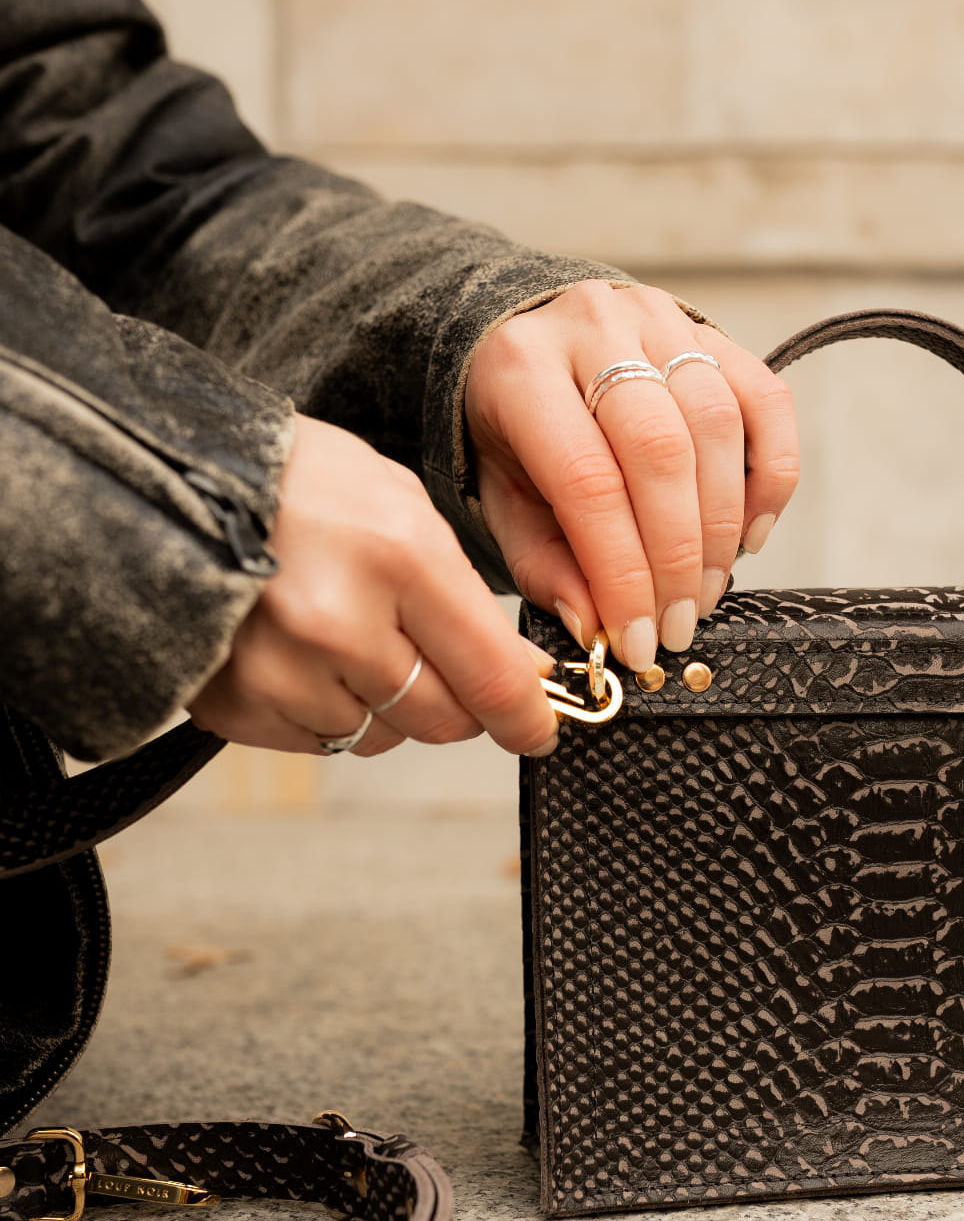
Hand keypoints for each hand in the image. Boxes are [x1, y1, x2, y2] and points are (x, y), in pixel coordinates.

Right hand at [189, 415, 559, 757]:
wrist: (168, 479)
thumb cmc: (297, 485)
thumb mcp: (399, 509)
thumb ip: (463, 599)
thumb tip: (520, 678)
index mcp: (397, 556)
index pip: (491, 676)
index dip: (526, 717)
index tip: (539, 731)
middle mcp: (340, 622)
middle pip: (441, 718)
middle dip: (457, 704)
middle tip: (438, 667)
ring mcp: (281, 670)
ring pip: (378, 736)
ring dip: (382, 704)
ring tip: (345, 636)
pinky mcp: (236, 705)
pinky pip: (317, 742)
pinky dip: (323, 710)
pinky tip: (300, 653)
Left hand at [464, 281, 799, 671]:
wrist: (531, 338)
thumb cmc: (516, 433)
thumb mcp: (504, 500)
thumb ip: (545, 564)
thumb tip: (597, 625)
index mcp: (523, 371)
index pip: (589, 481)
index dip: (623, 573)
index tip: (639, 640)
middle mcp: (592, 326)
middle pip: (661, 452)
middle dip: (679, 558)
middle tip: (680, 624)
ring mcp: (660, 317)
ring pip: (717, 425)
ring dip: (723, 528)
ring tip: (708, 591)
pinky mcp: (713, 330)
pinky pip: (768, 401)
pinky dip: (772, 477)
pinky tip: (751, 534)